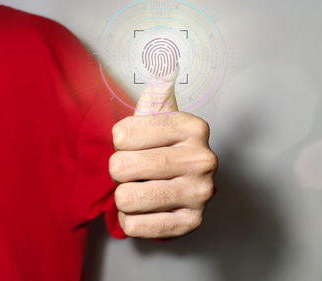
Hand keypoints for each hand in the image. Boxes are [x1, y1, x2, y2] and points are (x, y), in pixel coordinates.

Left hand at [109, 80, 217, 238]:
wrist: (183, 184)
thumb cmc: (164, 148)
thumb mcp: (160, 115)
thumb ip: (159, 89)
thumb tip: (165, 60)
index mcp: (194, 127)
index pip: (123, 134)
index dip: (118, 142)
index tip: (131, 143)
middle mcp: (203, 159)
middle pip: (123, 167)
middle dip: (118, 171)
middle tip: (134, 170)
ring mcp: (201, 193)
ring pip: (128, 198)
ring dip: (125, 196)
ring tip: (142, 188)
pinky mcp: (191, 222)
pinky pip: (137, 226)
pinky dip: (132, 220)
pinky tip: (146, 209)